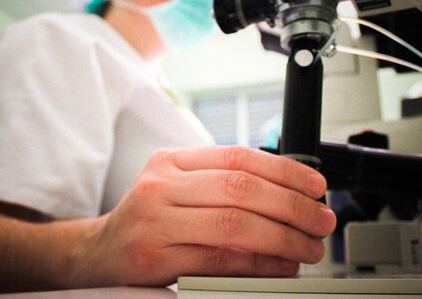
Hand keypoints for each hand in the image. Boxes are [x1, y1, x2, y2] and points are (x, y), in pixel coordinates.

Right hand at [81, 145, 335, 285]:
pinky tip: (280, 265)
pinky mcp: (155, 257)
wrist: (100, 253)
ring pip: (234, 223)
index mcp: (173, 160)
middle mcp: (162, 184)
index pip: (239, 157)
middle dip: (292, 205)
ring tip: (308, 246)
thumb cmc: (150, 219)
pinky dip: (258, 263)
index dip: (285, 171)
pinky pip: (219, 259)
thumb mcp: (179, 187)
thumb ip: (222, 184)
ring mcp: (156, 220)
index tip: (315, 186)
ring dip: (283, 237)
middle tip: (321, 220)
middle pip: (242, 188)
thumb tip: (287, 192)